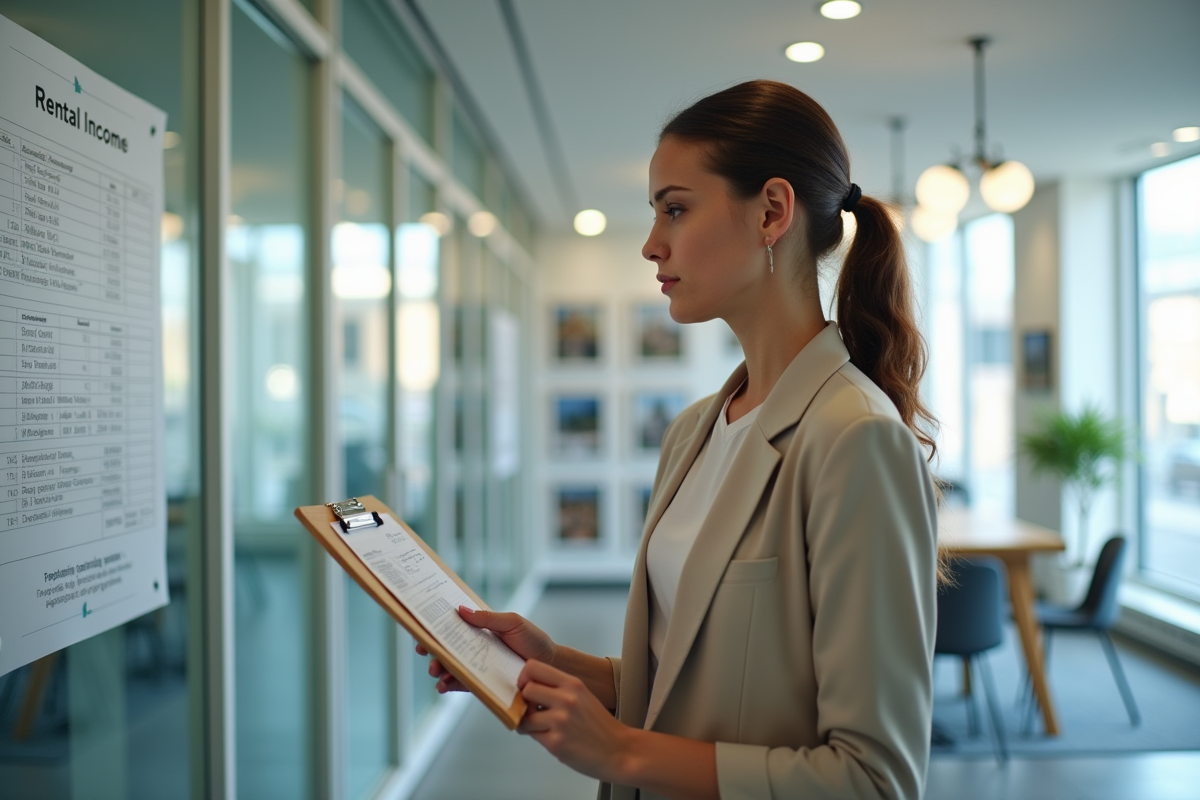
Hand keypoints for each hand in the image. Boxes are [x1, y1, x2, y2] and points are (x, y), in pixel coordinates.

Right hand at [415, 607, 556, 693]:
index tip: (422, 630)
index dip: (435, 628)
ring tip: (435, 671)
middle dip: (431, 650)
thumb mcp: (512, 622)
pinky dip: (449, 685)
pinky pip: (461, 684)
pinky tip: (443, 686)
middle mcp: (474, 648)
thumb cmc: (532, 639)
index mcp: (479, 630)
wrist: (549, 664)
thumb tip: (461, 610)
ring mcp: (477, 667)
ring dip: (438, 669)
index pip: (453, 627)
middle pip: (446, 648)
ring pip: (450, 668)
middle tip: (425, 652)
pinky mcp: (482, 684)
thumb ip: (487, 618)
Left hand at [516, 659, 631, 783]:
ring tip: (540, 727)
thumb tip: (527, 688)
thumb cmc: (599, 725)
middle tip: (532, 710)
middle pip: (526, 690)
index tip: (526, 688)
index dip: (524, 678)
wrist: (619, 751)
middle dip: (524, 701)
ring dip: (527, 723)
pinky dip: (537, 737)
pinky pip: (532, 736)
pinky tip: (551, 738)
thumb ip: (558, 689)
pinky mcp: (556, 743)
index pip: (533, 667)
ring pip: (524, 716)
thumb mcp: (583, 695)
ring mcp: (560, 721)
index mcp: (573, 684)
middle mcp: (566, 699)